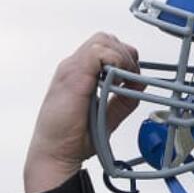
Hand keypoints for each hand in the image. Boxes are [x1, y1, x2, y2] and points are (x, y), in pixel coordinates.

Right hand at [25, 33, 141, 192]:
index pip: (105, 48)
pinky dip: (115, 62)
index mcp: (79, 74)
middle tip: (132, 78)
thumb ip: (123, 99)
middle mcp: (74, 67)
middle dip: (126, 54)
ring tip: (126, 80)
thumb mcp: (107, 115)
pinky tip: (119, 81)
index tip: (133, 78)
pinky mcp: (72, 76)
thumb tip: (139, 85)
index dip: (125, 57)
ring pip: (103, 41)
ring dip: (122, 57)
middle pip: (105, 39)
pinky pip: (98, 53)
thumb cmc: (72, 137)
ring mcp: (71, 70)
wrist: (54, 153)